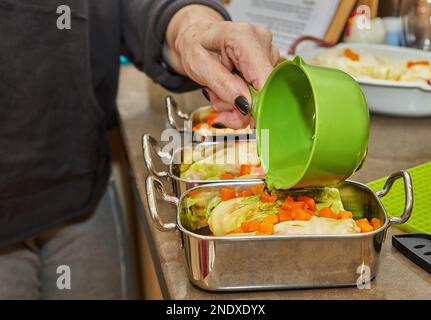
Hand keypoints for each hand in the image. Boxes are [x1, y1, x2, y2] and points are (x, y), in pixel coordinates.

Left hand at [166, 5, 279, 128]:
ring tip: (218, 90)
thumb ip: (222, 84)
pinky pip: (259, 91)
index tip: (239, 114)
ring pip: (260, 94)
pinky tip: (228, 88)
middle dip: (239, 106)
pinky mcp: (267, 62)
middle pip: (263, 89)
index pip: (263, 78)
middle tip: (218, 103)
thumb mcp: (198, 65)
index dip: (255, 102)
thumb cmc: (194, 45)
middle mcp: (261, 40)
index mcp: (244, 37)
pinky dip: (241, 97)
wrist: (195, 36)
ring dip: (236, 102)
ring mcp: (267, 51)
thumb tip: (244, 103)